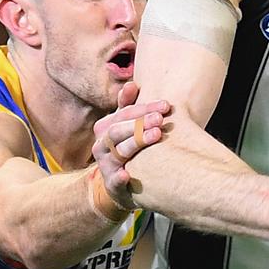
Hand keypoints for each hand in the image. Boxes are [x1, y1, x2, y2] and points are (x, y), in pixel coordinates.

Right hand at [92, 81, 170, 209]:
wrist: (120, 183)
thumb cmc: (128, 147)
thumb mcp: (128, 126)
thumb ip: (129, 105)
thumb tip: (132, 84)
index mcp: (106, 127)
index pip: (125, 112)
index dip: (145, 107)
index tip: (166, 105)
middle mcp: (102, 144)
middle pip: (118, 129)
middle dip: (140, 123)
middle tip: (160, 119)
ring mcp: (106, 164)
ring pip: (118, 150)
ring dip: (136, 142)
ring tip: (156, 135)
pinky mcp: (112, 184)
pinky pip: (113, 181)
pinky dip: (119, 178)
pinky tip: (127, 174)